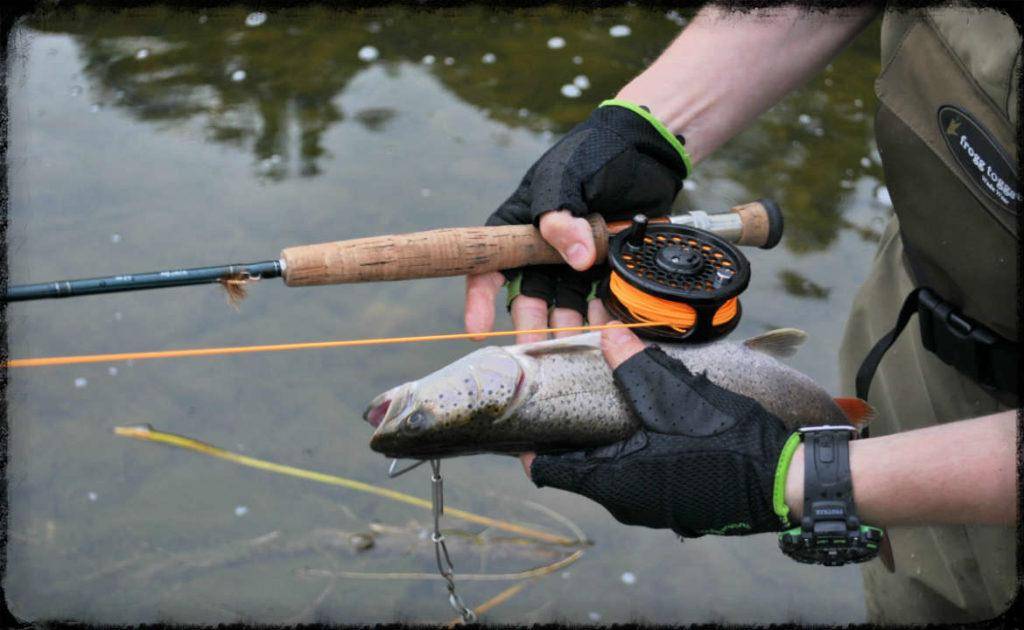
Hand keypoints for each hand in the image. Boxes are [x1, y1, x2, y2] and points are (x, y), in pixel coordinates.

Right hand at [464, 102, 689, 343]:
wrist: (646, 148)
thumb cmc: (595, 152)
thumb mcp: (569, 177)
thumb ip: (563, 217)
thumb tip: (577, 260)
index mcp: (518, 225)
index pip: (488, 265)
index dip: (479, 298)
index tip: (477, 329)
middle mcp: (540, 250)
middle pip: (528, 296)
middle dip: (532, 324)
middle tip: (538, 349)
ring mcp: (572, 262)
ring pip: (563, 306)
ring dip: (568, 328)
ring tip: (577, 345)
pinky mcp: (603, 269)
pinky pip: (596, 301)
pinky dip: (600, 317)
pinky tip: (607, 329)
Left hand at [522, 325, 794, 537]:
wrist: (787, 482)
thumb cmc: (727, 444)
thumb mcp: (677, 397)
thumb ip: (636, 366)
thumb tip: (607, 334)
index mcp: (612, 481)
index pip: (546, 470)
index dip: (530, 441)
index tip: (527, 412)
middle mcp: (624, 502)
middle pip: (576, 467)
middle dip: (570, 431)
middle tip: (568, 392)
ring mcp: (652, 508)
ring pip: (609, 470)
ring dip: (604, 439)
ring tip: (608, 399)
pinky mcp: (676, 505)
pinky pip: (639, 476)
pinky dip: (633, 451)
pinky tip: (649, 421)